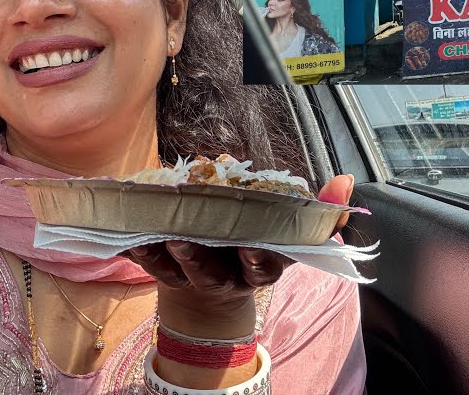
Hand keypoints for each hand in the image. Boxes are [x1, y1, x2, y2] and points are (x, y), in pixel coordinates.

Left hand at [125, 174, 355, 338]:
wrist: (217, 288)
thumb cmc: (255, 242)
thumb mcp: (288, 229)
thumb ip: (316, 207)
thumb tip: (344, 180)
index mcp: (259, 266)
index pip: (265, 268)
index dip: (259, 260)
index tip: (251, 247)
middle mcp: (226, 276)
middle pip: (213, 273)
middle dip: (199, 258)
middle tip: (184, 239)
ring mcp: (193, 278)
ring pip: (177, 271)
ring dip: (164, 254)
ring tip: (156, 234)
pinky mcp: (167, 273)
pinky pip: (148, 264)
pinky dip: (136, 250)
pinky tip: (124, 236)